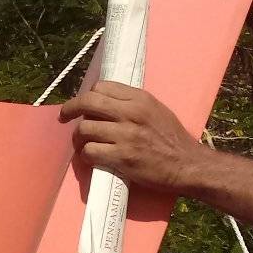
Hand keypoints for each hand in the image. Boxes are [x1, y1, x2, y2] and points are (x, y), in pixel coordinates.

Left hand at [58, 82, 210, 193]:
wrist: (187, 165)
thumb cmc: (172, 138)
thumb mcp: (156, 110)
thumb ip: (132, 103)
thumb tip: (104, 102)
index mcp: (140, 98)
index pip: (101, 87)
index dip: (88, 95)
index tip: (83, 105)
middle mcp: (131, 113)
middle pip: (87, 102)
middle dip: (70, 109)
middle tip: (64, 117)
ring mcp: (126, 135)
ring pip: (85, 129)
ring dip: (79, 138)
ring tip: (83, 144)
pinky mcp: (122, 157)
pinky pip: (90, 151)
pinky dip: (86, 155)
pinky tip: (92, 157)